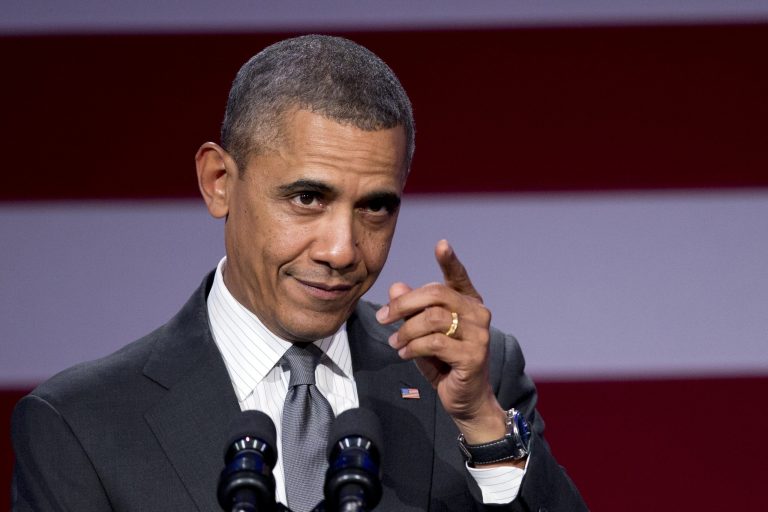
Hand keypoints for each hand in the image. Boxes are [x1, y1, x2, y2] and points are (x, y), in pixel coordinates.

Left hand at [376, 240, 507, 443]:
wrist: (465, 400)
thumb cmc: (443, 363)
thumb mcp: (421, 333)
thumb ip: (410, 311)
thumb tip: (395, 286)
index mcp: (468, 303)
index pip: (458, 276)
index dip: (450, 260)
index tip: (441, 244)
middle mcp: (478, 314)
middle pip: (436, 294)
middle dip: (404, 304)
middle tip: (383, 318)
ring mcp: (480, 334)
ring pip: (433, 319)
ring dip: (406, 330)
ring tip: (395, 343)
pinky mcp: (474, 355)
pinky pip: (435, 342)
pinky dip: (413, 347)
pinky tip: (405, 353)